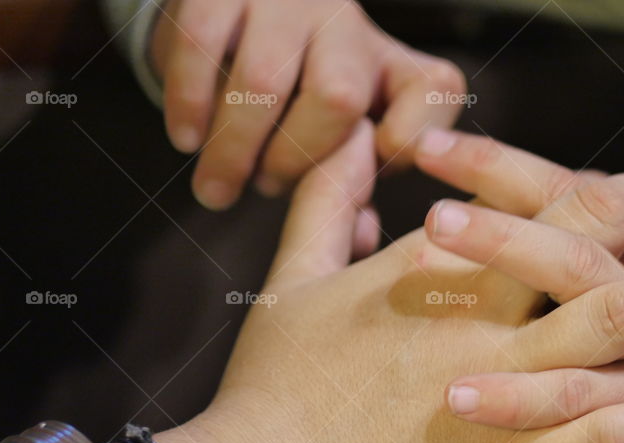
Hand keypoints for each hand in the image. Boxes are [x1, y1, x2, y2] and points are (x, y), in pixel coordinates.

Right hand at [150, 0, 466, 208]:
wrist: (233, 27)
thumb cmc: (297, 104)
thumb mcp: (341, 140)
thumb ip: (355, 187)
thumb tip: (360, 239)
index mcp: (393, 67)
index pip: (435, 90)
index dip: (413, 137)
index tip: (373, 177)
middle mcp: (349, 26)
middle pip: (338, 97)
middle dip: (294, 161)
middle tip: (265, 188)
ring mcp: (288, 1)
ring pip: (264, 81)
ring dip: (234, 150)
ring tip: (217, 190)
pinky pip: (202, 46)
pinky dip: (191, 105)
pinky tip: (187, 139)